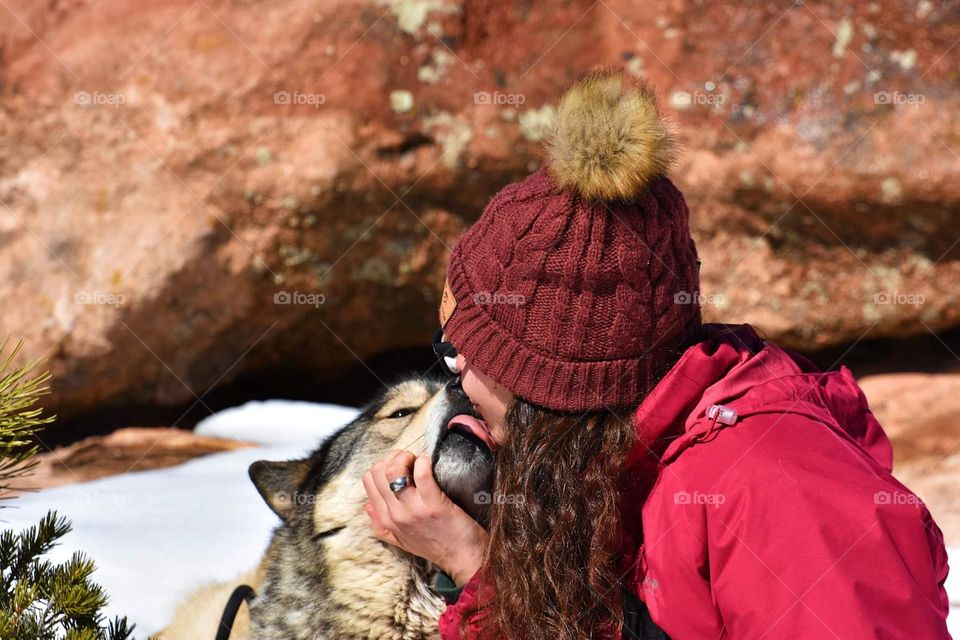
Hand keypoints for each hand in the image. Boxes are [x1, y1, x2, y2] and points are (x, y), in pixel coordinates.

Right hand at [362, 449, 487, 585]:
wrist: (463, 558)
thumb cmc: (435, 546)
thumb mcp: (401, 540)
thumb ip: (380, 525)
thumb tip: (366, 506)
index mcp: (385, 519)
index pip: (369, 480)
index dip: (383, 465)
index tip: (399, 465)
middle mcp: (395, 514)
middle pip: (378, 470)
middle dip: (394, 457)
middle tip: (410, 460)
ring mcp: (413, 509)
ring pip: (393, 469)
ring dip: (406, 457)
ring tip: (418, 461)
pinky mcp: (433, 504)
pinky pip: (421, 472)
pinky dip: (424, 462)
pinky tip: (430, 464)